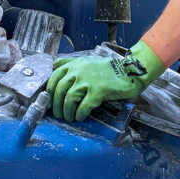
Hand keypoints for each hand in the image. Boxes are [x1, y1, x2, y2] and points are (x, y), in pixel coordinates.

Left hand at [46, 41, 165, 120]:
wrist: (129, 71)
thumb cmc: (108, 68)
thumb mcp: (87, 61)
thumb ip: (70, 62)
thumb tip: (53, 65)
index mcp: (75, 64)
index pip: (54, 77)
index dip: (49, 92)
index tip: (49, 102)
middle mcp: (79, 71)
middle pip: (60, 90)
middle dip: (56, 105)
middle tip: (58, 114)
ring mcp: (89, 81)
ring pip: (70, 99)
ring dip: (67, 111)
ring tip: (69, 118)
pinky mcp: (99, 91)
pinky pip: (84, 106)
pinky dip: (80, 114)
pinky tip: (80, 117)